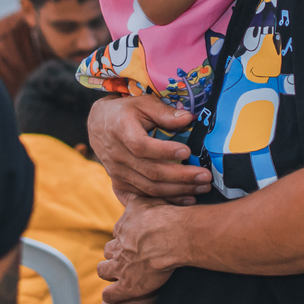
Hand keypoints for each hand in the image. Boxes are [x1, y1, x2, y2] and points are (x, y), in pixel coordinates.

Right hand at [87, 95, 211, 203]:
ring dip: (178, 191)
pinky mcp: (120, 184)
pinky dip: (167, 199)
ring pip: (150, 188)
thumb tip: (189, 119)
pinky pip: (145, 196)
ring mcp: (117, 173)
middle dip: (181, 176)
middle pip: (151, 172)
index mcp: (121, 131)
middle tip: (205, 176)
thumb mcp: (143, 104)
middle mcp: (117, 155)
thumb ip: (165, 112)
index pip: (142, 146)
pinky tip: (186, 198)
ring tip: (202, 188)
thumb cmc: (125, 112)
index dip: (164, 151)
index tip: (187, 151)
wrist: (98, 125)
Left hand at [98, 195, 181, 302]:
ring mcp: (121, 267)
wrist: (174, 236)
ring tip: (116, 274)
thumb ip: (129, 197)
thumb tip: (117, 186)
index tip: (132, 239)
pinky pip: (111, 294)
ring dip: (108, 271)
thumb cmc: (163, 216)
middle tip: (125, 256)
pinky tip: (113, 294)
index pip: (118, 233)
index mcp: (123, 228)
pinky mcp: (128, 285)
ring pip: (104, 270)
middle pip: (108, 251)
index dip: (124, 237)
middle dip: (114, 253)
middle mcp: (119, 247)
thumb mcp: (143, 200)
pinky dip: (111, 294)